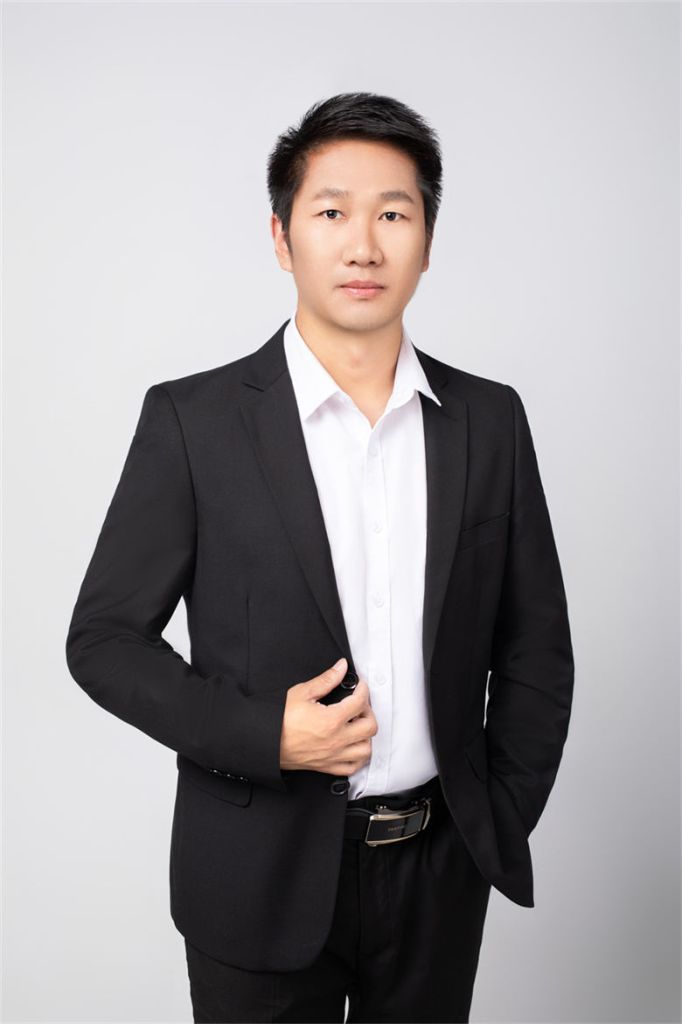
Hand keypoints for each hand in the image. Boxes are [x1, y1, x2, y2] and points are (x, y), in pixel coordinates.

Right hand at [279, 658, 376, 775]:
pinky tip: (352, 746)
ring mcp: (333, 755)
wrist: (265, 741)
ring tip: (356, 725)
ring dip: (366, 735)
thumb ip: (326, 679)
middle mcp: (336, 740)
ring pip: (366, 749)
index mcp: (332, 720)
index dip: (363, 690)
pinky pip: (353, 767)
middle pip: (370, 727)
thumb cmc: (279, 719)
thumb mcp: (302, 693)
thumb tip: (340, 668)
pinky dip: (358, 757)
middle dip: (368, 712)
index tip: (359, 687)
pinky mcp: (327, 766)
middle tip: (359, 704)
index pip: (360, 702)